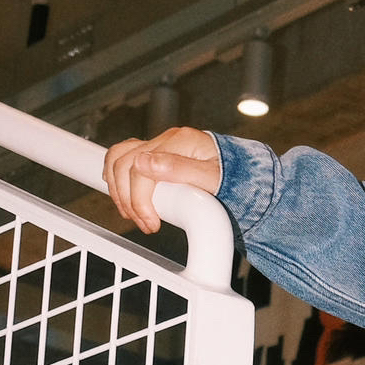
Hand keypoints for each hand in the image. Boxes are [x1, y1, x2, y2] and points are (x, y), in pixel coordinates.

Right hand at [103, 127, 223, 233]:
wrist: (247, 175)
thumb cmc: (235, 177)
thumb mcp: (214, 178)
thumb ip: (181, 170)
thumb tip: (145, 163)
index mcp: (181, 141)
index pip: (141, 168)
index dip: (140, 200)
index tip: (151, 224)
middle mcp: (167, 140)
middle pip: (124, 163)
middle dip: (128, 199)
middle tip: (144, 223)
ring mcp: (160, 146)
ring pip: (119, 158)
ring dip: (118, 188)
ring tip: (133, 214)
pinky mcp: (157, 155)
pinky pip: (124, 157)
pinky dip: (117, 175)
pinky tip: (121, 193)